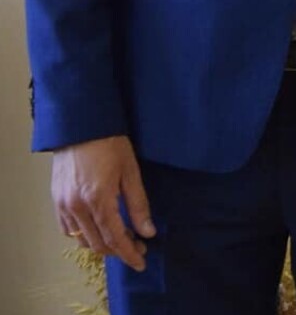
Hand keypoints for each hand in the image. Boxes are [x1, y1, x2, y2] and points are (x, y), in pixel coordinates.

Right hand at [52, 135, 155, 271]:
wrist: (81, 123)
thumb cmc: (110, 142)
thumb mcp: (130, 171)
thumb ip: (138, 204)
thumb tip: (148, 232)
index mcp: (98, 199)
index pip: (115, 238)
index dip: (129, 254)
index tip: (141, 262)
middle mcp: (77, 207)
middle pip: (98, 243)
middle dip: (119, 250)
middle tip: (137, 245)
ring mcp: (63, 204)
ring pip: (81, 239)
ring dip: (101, 243)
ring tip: (120, 236)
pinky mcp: (56, 199)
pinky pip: (67, 229)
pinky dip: (83, 234)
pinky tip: (97, 227)